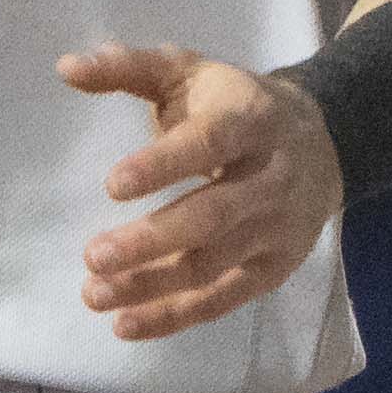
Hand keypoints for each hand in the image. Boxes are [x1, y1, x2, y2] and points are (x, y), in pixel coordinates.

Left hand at [61, 38, 339, 338]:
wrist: (324, 143)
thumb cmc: (233, 105)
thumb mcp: (189, 72)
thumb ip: (129, 68)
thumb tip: (67, 68)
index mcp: (249, 120)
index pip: (208, 144)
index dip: (163, 166)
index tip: (112, 186)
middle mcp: (270, 178)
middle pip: (212, 216)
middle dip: (152, 241)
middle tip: (94, 257)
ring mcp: (276, 229)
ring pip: (213, 265)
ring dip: (153, 285)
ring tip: (95, 294)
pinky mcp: (274, 268)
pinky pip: (223, 299)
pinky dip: (175, 316)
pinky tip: (126, 324)